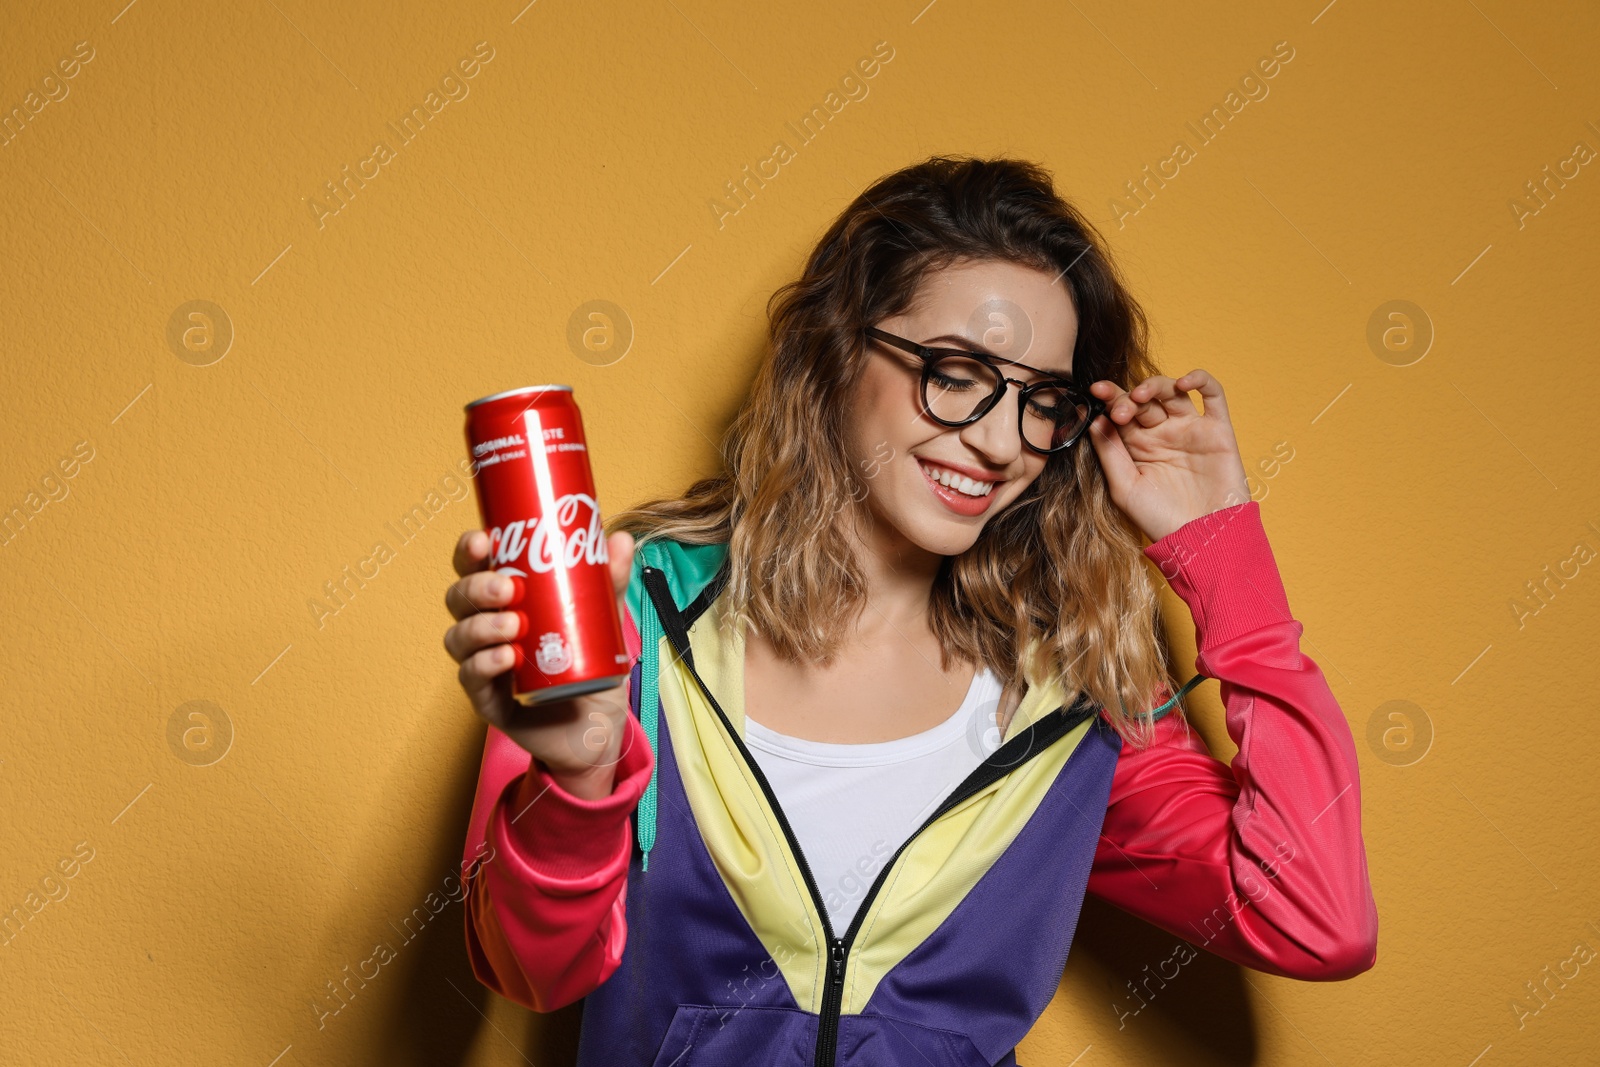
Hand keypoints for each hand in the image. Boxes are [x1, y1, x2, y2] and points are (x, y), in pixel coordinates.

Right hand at [443, 526, 637, 799]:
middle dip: (477, 587)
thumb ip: (609, 583)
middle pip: (459, 599)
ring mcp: (484, 665)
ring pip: (458, 638)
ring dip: (481, 626)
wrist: (597, 732)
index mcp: (507, 602)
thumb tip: (623, 539)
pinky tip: (506, 657)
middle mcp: (488, 630)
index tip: (484, 539)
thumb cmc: (590, 669)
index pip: (475, 568)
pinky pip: (471, 678)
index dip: (470, 551)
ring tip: (514, 626)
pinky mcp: (488, 701)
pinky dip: (485, 664)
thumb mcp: (603, 622)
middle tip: (508, 588)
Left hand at [1085, 370, 1252, 542]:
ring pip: (1172, 392)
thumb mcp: (1124, 488)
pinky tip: (1184, 382)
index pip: (1121, 411)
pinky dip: (1201, 380)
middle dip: (1128, 397)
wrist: (1202, 539)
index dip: (1108, 398)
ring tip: (1141, 396)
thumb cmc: (1160, 520)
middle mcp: (1163, 434)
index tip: (1095, 392)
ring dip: (1155, 385)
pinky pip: (1214, 395)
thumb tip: (1093, 420)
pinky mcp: (1218, 431)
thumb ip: (1110, 453)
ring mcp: (1190, 430)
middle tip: (1120, 410)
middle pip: (1144, 400)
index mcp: (1138, 446)